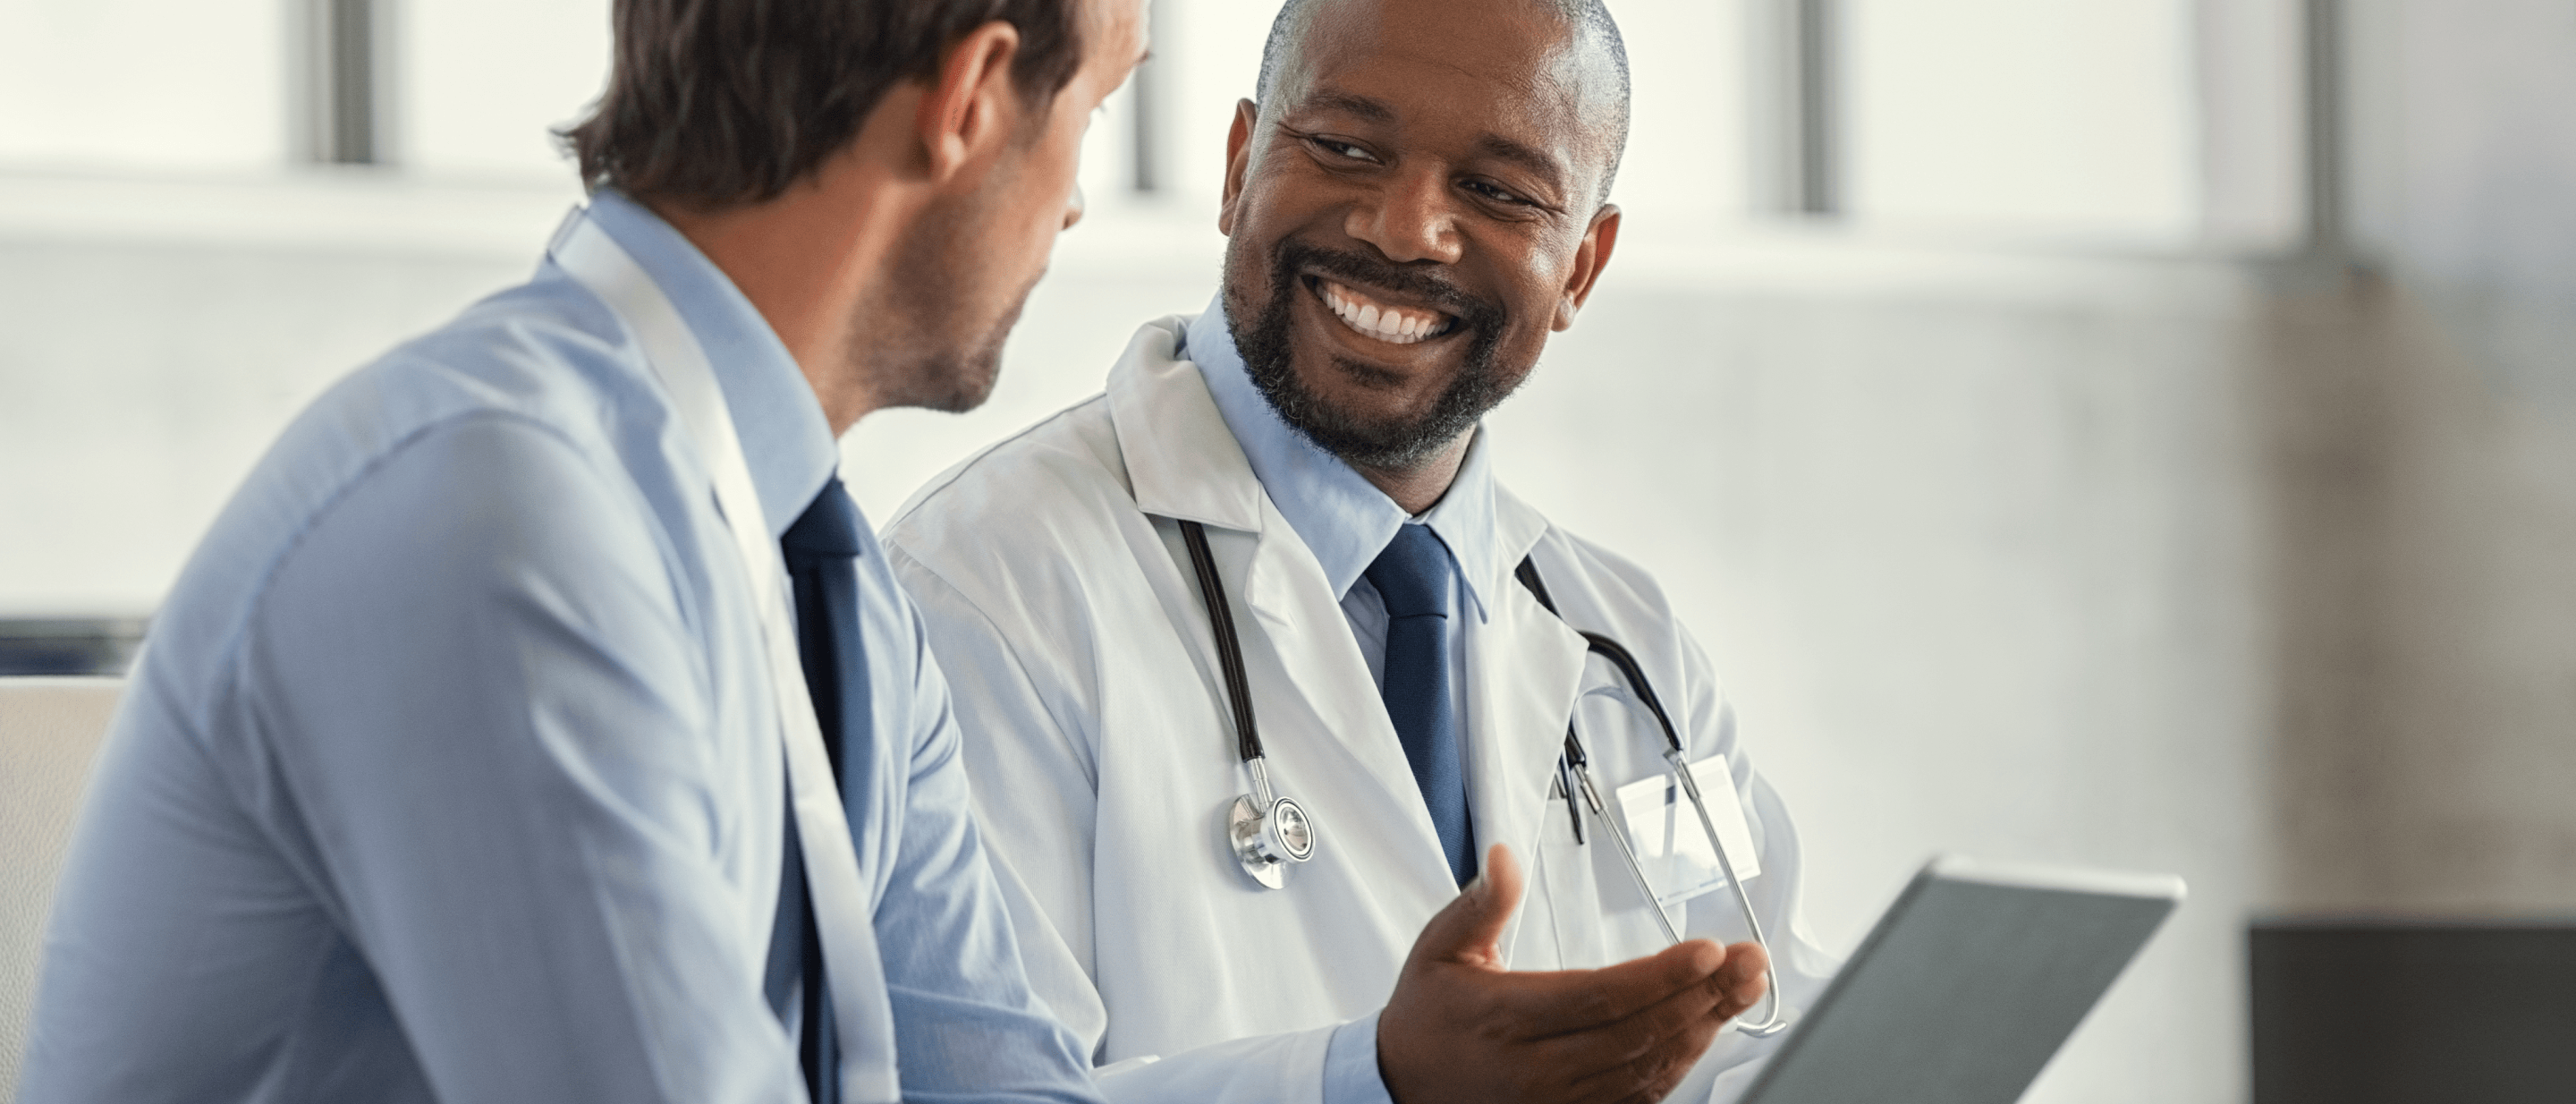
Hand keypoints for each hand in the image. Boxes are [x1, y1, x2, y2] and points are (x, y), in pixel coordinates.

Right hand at [1377, 844, 1769, 1103]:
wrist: (1401, 1088)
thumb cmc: (1427, 1017)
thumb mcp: (1439, 949)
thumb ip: (1480, 904)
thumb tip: (1504, 858)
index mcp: (1507, 1018)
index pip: (1601, 996)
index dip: (1662, 976)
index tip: (1709, 950)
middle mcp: (1538, 1067)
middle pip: (1639, 1033)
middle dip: (1705, 996)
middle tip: (1750, 961)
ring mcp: (1559, 1101)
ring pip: (1649, 1069)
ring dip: (1704, 1028)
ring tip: (1743, 987)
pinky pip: (1641, 1097)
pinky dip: (1681, 1063)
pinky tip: (1706, 1028)